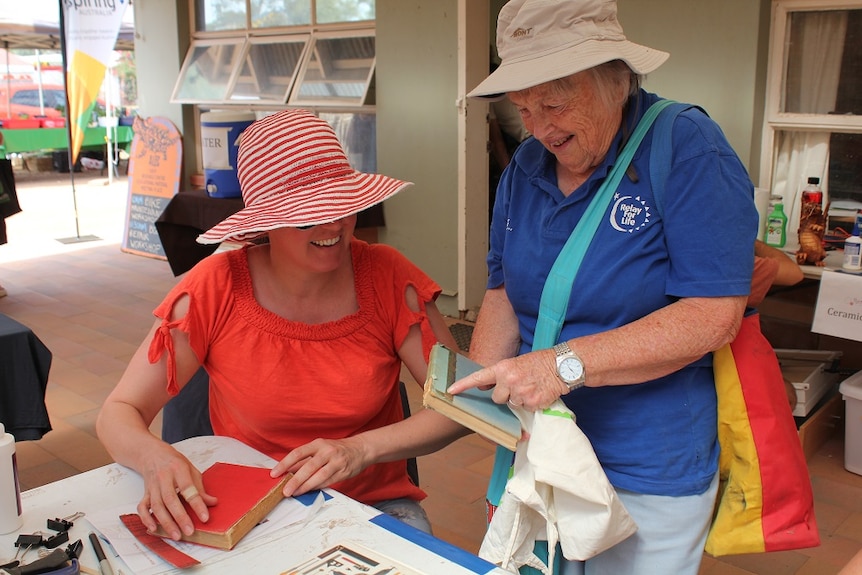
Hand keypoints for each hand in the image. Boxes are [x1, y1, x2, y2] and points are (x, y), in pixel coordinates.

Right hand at [136, 445, 217, 539]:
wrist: (152, 454)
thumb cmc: (174, 462)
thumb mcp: (191, 469)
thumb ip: (200, 487)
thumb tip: (212, 502)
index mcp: (178, 469)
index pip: (188, 489)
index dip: (197, 504)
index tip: (205, 517)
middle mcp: (164, 477)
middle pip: (170, 499)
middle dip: (180, 517)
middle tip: (189, 531)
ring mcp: (153, 486)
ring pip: (157, 506)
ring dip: (166, 522)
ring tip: (176, 535)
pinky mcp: (145, 493)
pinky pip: (142, 507)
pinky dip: (146, 518)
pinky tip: (154, 528)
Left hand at [270, 437, 369, 496]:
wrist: (361, 449)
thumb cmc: (337, 449)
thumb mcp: (320, 449)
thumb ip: (304, 460)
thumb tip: (287, 470)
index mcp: (318, 444)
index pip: (298, 453)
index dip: (285, 463)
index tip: (275, 473)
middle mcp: (327, 451)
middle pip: (308, 466)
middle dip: (295, 480)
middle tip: (285, 490)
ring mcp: (336, 462)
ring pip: (318, 476)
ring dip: (305, 486)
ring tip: (295, 493)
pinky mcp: (343, 472)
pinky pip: (328, 481)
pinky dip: (317, 487)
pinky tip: (309, 491)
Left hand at [446, 349, 566, 410]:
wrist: (563, 365)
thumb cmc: (539, 363)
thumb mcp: (515, 363)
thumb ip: (499, 375)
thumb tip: (483, 386)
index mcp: (503, 368)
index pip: (479, 378)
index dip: (463, 385)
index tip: (450, 390)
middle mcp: (509, 380)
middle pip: (497, 398)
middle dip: (505, 395)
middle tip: (519, 386)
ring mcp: (521, 393)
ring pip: (512, 405)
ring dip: (520, 400)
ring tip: (531, 387)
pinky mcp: (532, 403)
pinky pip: (526, 409)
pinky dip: (532, 404)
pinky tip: (539, 393)